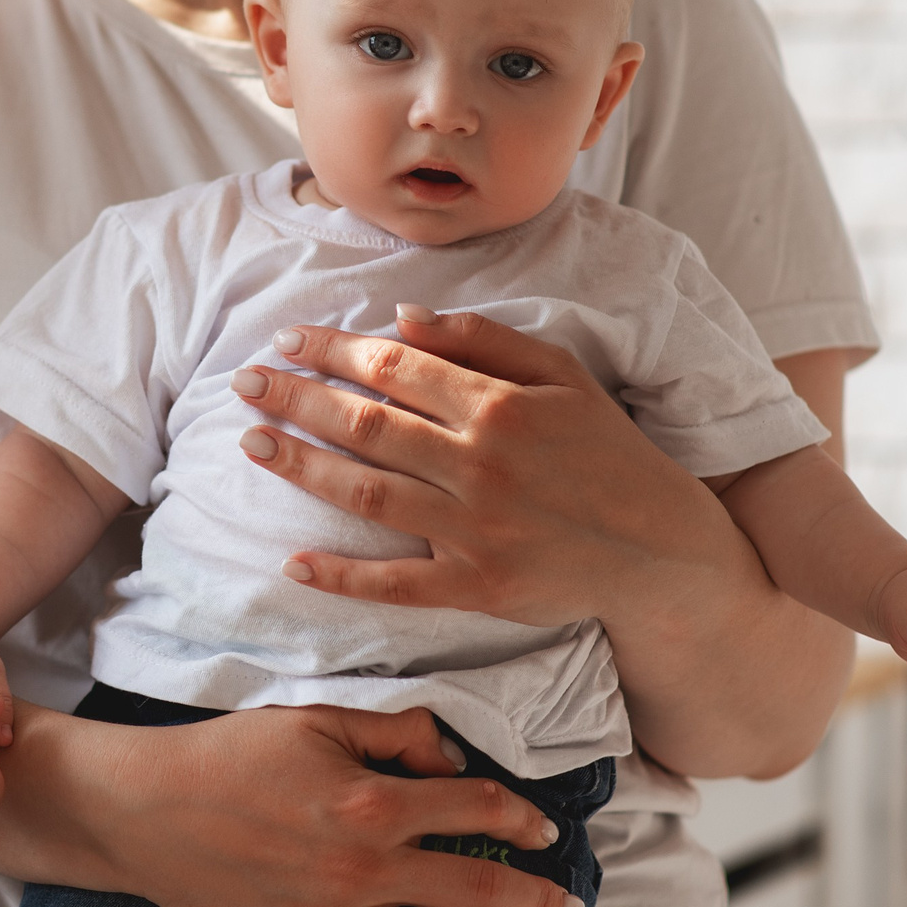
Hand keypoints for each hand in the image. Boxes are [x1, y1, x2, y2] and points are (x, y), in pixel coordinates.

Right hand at [68, 704, 580, 906]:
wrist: (144, 810)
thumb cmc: (228, 756)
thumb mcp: (315, 717)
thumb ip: (394, 729)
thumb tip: (451, 757)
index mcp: (373, 801)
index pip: (475, 812)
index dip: (521, 818)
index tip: (545, 831)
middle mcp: (363, 869)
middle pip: (475, 893)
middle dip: (534, 905)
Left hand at [229, 307, 745, 626]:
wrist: (661, 549)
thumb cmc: (608, 452)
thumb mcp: (565, 375)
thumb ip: (486, 340)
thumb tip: (404, 318)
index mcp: (498, 405)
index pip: (394, 366)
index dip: (332, 351)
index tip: (288, 341)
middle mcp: (480, 464)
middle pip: (366, 424)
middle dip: (297, 399)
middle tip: (245, 384)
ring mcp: (476, 529)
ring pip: (368, 494)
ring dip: (302, 467)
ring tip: (252, 445)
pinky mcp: (477, 587)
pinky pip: (396, 583)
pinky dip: (343, 576)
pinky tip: (294, 561)